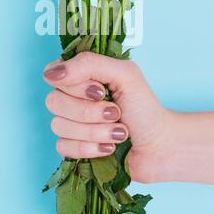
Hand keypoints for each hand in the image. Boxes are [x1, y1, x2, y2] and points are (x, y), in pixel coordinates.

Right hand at [43, 51, 170, 182]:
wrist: (160, 147)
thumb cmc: (145, 108)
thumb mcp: (124, 74)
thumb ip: (89, 64)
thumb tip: (52, 73)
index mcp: (83, 76)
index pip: (54, 73)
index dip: (75, 85)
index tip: (100, 90)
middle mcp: (73, 98)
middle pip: (53, 101)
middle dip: (89, 111)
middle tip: (116, 112)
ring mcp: (71, 124)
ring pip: (58, 126)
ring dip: (95, 131)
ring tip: (119, 132)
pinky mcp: (73, 148)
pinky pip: (63, 147)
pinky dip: (90, 148)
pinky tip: (109, 147)